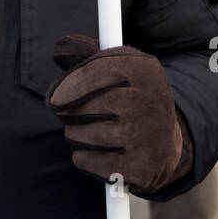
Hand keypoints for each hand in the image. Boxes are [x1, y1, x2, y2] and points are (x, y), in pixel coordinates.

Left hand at [47, 35, 193, 193]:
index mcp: (143, 69)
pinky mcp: (139, 167)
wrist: (162, 141)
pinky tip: (97, 152)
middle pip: (86, 107)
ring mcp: (147, 136)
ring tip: (88, 132)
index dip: (69, 86)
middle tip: (71, 116)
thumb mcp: (115, 66)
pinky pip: (87, 161)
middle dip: (70, 113)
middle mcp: (150, 100)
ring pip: (83, 135)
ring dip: (74, 135)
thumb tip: (60, 51)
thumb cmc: (128, 97)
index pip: (97, 71)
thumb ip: (85, 54)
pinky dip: (83, 158)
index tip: (55, 99)